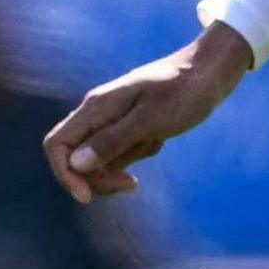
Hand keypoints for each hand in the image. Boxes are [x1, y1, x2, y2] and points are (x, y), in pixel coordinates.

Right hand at [44, 21, 255, 203]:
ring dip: (122, 166)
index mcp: (96, 108)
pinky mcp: (130, 126)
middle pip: (75, 159)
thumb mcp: (152, 118)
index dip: (64, 174)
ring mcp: (113, 120)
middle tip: (132, 184)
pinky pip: (122, 152)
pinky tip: (160, 139)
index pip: (57, 145)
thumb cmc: (185, 91)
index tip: (87, 196)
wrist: (211, 72)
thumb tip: (76, 164)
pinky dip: (139, 153)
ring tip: (155, 144)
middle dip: (97, 178)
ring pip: (99, 160)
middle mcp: (98, 114)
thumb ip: (114, 139)